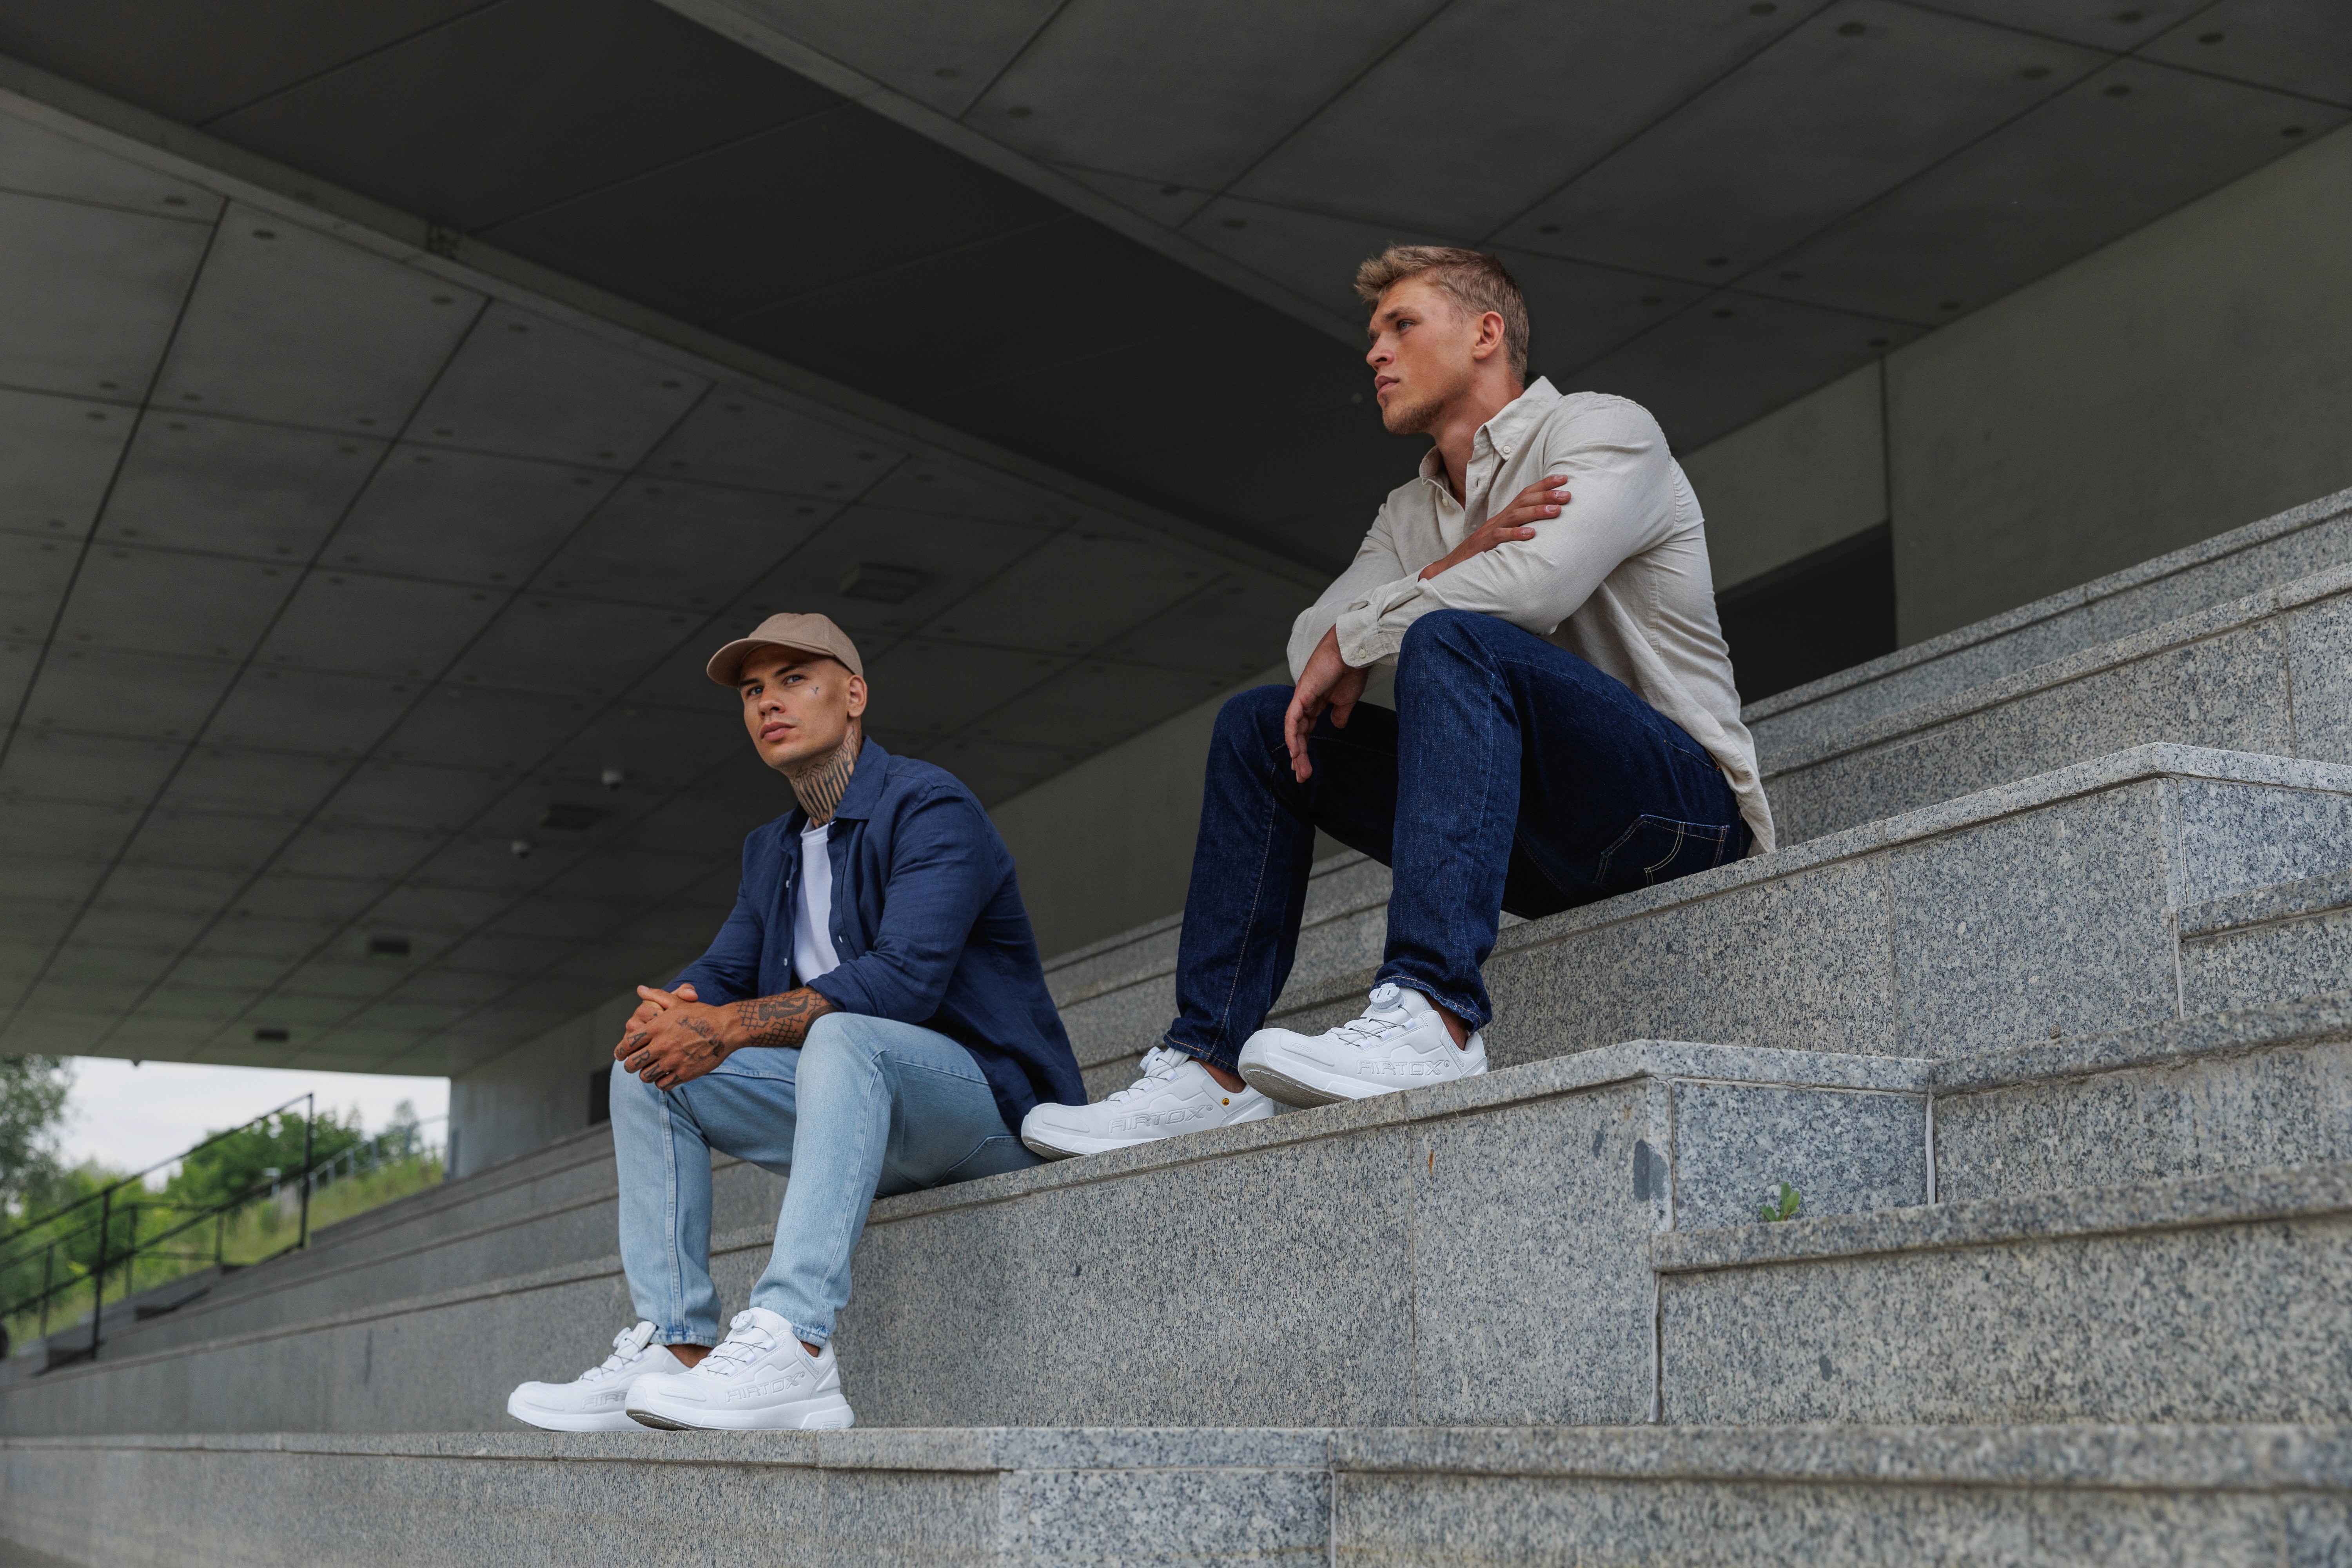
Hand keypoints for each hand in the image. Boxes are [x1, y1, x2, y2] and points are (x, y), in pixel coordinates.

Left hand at [614, 984, 730, 1090]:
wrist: (726, 1028)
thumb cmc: (701, 1013)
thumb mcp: (677, 1002)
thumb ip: (656, 995)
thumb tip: (640, 989)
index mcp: (656, 1028)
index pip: (627, 1044)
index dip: (620, 1051)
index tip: (621, 1055)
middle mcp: (661, 1045)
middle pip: (633, 1064)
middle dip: (630, 1066)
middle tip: (633, 1066)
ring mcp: (673, 1061)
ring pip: (646, 1076)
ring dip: (645, 1074)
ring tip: (649, 1071)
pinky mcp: (684, 1073)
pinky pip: (663, 1085)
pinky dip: (661, 1083)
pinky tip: (664, 1077)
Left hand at [1283, 627, 1369, 782]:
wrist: (1354, 651)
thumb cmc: (1351, 670)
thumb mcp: (1346, 700)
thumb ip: (1340, 714)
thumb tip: (1337, 726)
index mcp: (1315, 703)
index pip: (1306, 730)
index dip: (1305, 749)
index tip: (1306, 769)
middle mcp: (1305, 702)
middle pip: (1298, 734)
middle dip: (1299, 757)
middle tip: (1302, 776)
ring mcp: (1302, 698)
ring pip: (1294, 730)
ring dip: (1296, 751)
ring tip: (1300, 770)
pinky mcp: (1302, 694)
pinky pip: (1293, 719)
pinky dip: (1292, 735)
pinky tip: (1294, 751)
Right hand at [1418, 475, 1568, 580]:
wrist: (1451, 569)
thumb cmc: (1481, 555)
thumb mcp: (1503, 540)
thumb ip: (1519, 531)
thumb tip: (1546, 528)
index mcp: (1504, 517)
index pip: (1525, 495)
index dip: (1544, 485)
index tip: (1564, 479)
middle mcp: (1498, 520)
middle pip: (1523, 501)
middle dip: (1546, 495)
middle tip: (1567, 494)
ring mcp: (1489, 531)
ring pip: (1515, 516)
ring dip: (1536, 511)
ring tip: (1556, 511)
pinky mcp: (1482, 546)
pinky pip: (1499, 537)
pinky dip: (1515, 534)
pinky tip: (1530, 534)